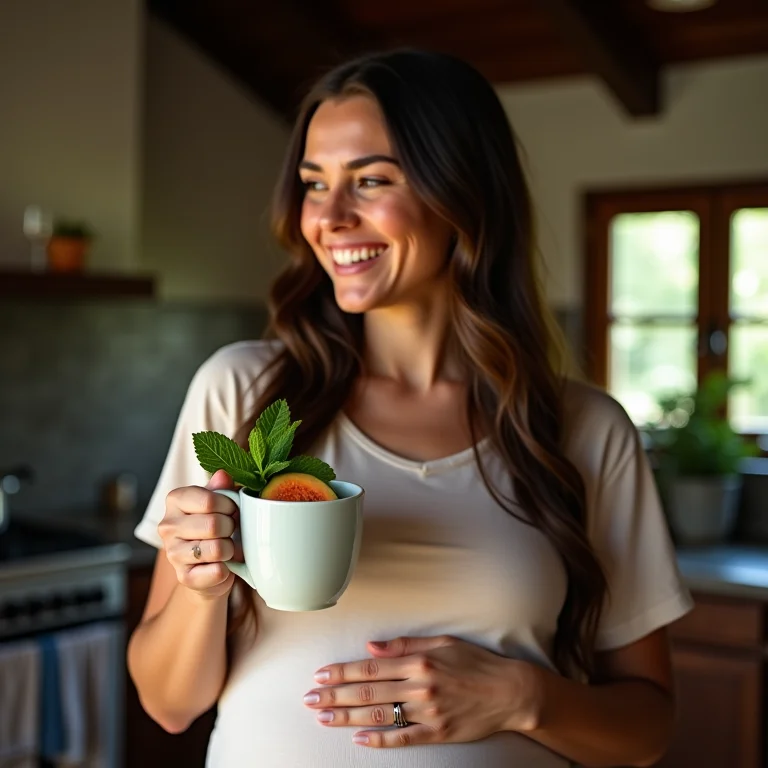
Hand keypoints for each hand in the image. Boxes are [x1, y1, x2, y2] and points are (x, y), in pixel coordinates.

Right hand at [159, 469, 239, 598]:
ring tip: (226, 548)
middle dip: (231, 528)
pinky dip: (227, 569)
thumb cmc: (217, 527)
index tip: (231, 510)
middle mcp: (168, 525)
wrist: (210, 566)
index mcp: (175, 500)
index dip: (229, 506)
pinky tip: (222, 565)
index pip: (209, 500)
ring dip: (230, 549)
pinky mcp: (184, 577)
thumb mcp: (221, 503)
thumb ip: (222, 488)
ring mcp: (173, 553)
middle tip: (231, 531)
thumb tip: (222, 475)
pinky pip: (217, 572)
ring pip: (218, 549)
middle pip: (214, 525)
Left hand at [303, 635, 537, 747]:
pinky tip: (358, 738)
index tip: (320, 675)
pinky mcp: (437, 733)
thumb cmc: (476, 662)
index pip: (370, 667)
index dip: (342, 672)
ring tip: (323, 718)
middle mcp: (420, 686)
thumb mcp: (443, 642)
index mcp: (419, 661)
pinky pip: (402, 737)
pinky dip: (379, 739)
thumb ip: (405, 644)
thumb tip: (372, 645)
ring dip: (347, 717)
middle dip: (335, 696)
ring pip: (379, 715)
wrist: (510, 692)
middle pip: (368, 692)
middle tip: (310, 699)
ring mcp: (428, 712)